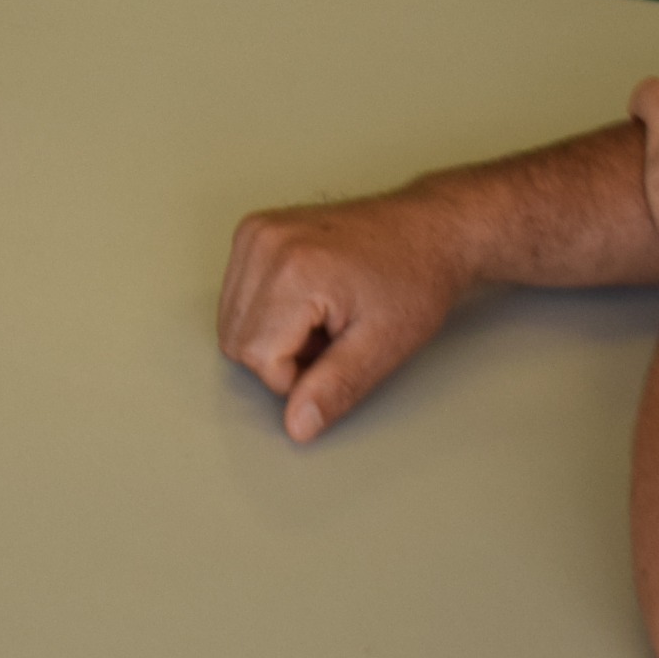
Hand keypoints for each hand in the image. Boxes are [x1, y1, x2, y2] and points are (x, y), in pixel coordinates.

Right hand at [217, 191, 472, 443]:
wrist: (427, 231)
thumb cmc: (414, 281)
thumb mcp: (383, 346)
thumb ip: (335, 388)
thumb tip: (297, 426)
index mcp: (294, 270)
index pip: (256, 355)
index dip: (294, 375)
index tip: (335, 355)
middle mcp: (264, 242)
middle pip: (236, 339)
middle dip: (281, 355)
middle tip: (331, 336)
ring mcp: (255, 232)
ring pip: (231, 320)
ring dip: (272, 334)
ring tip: (322, 316)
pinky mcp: (253, 231)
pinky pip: (236, 294)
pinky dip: (266, 311)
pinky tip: (307, 300)